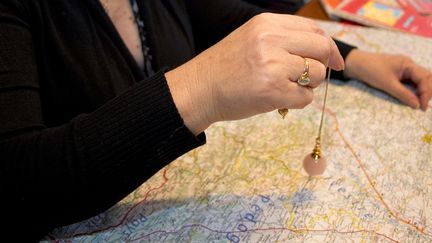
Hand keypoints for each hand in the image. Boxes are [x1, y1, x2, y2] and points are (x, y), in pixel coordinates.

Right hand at [166, 13, 343, 133]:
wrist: (199, 89)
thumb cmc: (225, 67)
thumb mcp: (252, 38)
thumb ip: (282, 39)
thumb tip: (320, 50)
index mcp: (267, 24)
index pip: (314, 29)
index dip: (328, 46)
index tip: (334, 61)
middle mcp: (271, 40)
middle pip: (322, 48)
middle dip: (324, 66)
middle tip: (312, 78)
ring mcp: (273, 65)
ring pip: (317, 74)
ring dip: (308, 85)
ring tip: (284, 88)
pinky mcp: (273, 90)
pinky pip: (305, 98)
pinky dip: (297, 102)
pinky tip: (278, 100)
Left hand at [344, 50, 431, 110]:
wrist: (356, 64)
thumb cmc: (371, 70)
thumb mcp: (387, 84)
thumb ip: (403, 94)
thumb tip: (417, 105)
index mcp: (408, 64)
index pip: (425, 78)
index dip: (426, 93)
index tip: (422, 107)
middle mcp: (409, 65)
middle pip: (426, 78)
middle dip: (427, 91)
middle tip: (423, 106)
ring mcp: (404, 69)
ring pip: (420, 80)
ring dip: (422, 91)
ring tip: (419, 103)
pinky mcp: (398, 74)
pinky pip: (411, 82)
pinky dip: (414, 90)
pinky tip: (412, 98)